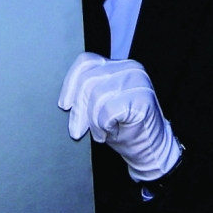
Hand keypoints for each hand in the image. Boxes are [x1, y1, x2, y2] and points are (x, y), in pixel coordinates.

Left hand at [58, 52, 181, 181]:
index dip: (69, 84)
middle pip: (87, 80)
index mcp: (118, 65)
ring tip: (99, 132)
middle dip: (78, 109)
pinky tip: (110, 132)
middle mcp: (130, 68)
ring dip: (92, 120)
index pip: (85, 62)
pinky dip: (104, 125)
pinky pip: (108, 110)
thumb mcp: (98, 104)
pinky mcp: (143, 99)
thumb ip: (86, 91)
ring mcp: (139, 82)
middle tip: (76, 131)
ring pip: (97, 95)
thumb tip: (62, 96)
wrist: (150, 150)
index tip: (64, 106)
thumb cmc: (121, 127)